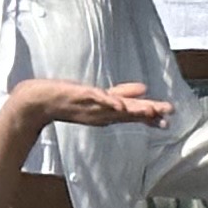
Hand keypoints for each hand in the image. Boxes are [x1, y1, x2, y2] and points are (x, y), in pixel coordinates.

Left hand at [3, 77, 172, 136]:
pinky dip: (107, 102)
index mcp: (109, 111)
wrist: (38, 103)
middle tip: (168, 113)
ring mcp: (90, 105)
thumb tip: (144, 89)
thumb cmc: (68, 100)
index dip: (151, 115)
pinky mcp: (78, 96)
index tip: (169, 119)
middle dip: (149, 112)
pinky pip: (95, 99)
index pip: (134, 114)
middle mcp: (102, 111)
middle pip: (129, 112)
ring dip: (133, 109)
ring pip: (116, 108)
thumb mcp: (100, 97)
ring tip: (151, 110)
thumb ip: (122, 94)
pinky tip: (119, 105)